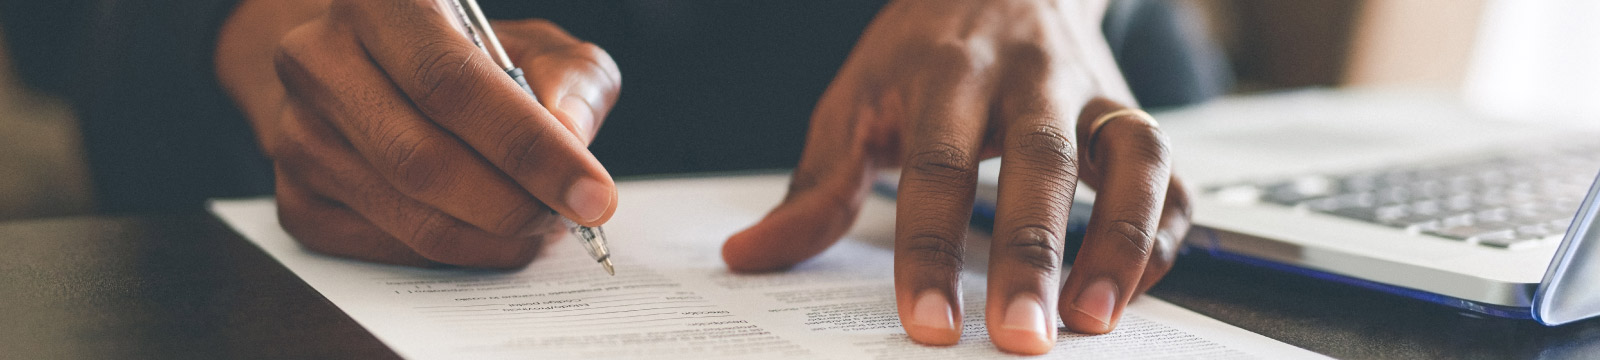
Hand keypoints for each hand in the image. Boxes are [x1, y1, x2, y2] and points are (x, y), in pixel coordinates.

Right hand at [215, 0, 621, 267]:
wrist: (371, 70)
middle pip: (424, 161)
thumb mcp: (533, 44)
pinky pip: (388, 249)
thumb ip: (570, 79)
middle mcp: (320, 60)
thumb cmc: (466, 56)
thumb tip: (570, 137)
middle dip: (515, 205)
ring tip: (537, 222)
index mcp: (381, 2)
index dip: (529, 147)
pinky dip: (457, 253)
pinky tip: (487, 231)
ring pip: (409, 217)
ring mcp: (297, 133)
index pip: (451, 84)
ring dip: (493, 236)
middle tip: (567, 218)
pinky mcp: (296, 198)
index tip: (592, 193)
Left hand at [721, 0, 1191, 353]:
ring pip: (1132, 158)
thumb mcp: (856, 101)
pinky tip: (1131, 289)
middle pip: (1039, 164)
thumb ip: (816, 186)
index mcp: (948, 71)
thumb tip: (750, 255)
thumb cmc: (921, 51)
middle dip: (1031, 254)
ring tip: (1093, 320)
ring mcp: (1093, 94)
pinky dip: (1161, 234)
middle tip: (1020, 338)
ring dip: (1120, 241)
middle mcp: (1030, 77)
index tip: (928, 323)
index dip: (930, 249)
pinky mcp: (1134, 115)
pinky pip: (1171, 175)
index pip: (936, 166)